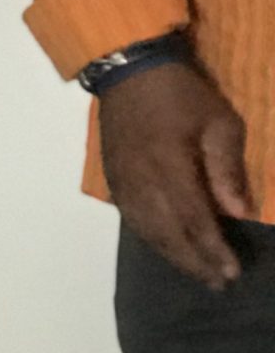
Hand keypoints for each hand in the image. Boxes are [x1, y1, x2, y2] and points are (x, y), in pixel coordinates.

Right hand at [101, 61, 252, 286]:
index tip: (232, 272)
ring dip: (171, 254)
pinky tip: (163, 245)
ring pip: (146, 228)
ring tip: (194, 272)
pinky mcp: (113, 174)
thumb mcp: (219, 121)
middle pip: (167, 231)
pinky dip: (149, 236)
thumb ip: (228, 167)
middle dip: (193, 261)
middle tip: (217, 283)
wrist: (127, 68)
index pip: (194, 218)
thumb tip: (239, 211)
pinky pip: (129, 215)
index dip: (213, 248)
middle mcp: (142, 178)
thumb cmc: (180, 93)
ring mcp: (123, 178)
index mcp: (169, 164)